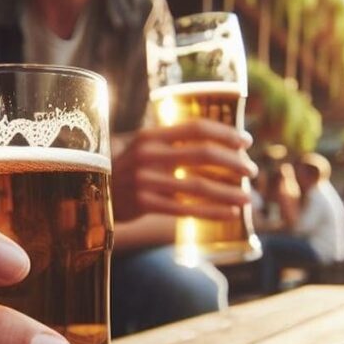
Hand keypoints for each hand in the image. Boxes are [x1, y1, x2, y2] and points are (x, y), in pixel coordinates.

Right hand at [110, 119, 256, 222]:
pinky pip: (185, 209)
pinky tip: (230, 215)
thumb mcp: (143, 150)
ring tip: (247, 198)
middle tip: (252, 170)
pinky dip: (212, 212)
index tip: (246, 141)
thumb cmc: (128, 172)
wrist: (92, 196)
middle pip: (202, 154)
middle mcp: (148, 154)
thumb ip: (173, 144)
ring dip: (228, 192)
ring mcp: (144, 180)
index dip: (225, 133)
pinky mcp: (143, 204)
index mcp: (151, 135)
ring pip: (198, 185)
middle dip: (233, 162)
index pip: (196, 128)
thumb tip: (222, 147)